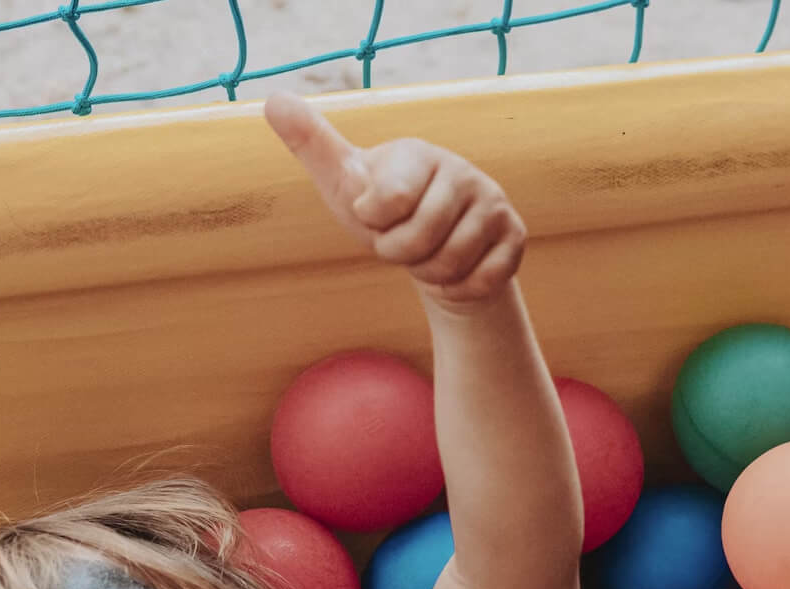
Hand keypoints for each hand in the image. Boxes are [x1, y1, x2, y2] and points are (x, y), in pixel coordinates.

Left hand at [265, 93, 525, 305]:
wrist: (435, 248)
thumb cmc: (382, 212)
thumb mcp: (343, 184)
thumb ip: (312, 144)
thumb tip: (274, 100)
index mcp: (417, 152)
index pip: (386, 204)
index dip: (374, 224)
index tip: (376, 212)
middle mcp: (461, 169)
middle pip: (416, 241)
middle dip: (398, 254)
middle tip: (401, 241)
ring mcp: (493, 201)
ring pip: (449, 264)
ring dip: (428, 273)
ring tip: (427, 253)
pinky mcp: (515, 235)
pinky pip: (481, 280)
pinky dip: (459, 287)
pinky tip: (455, 270)